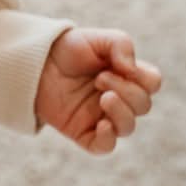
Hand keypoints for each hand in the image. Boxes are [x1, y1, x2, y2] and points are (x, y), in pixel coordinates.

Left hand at [35, 27, 161, 152]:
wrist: (34, 63)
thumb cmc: (68, 50)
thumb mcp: (96, 38)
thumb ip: (122, 45)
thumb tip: (132, 71)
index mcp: (125, 77)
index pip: (152, 84)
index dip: (143, 78)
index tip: (116, 66)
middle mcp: (118, 99)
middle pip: (143, 105)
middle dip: (126, 91)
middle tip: (99, 79)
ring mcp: (101, 117)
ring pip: (128, 127)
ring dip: (121, 112)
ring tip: (103, 97)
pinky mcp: (83, 132)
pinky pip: (105, 147)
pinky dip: (108, 138)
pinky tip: (102, 124)